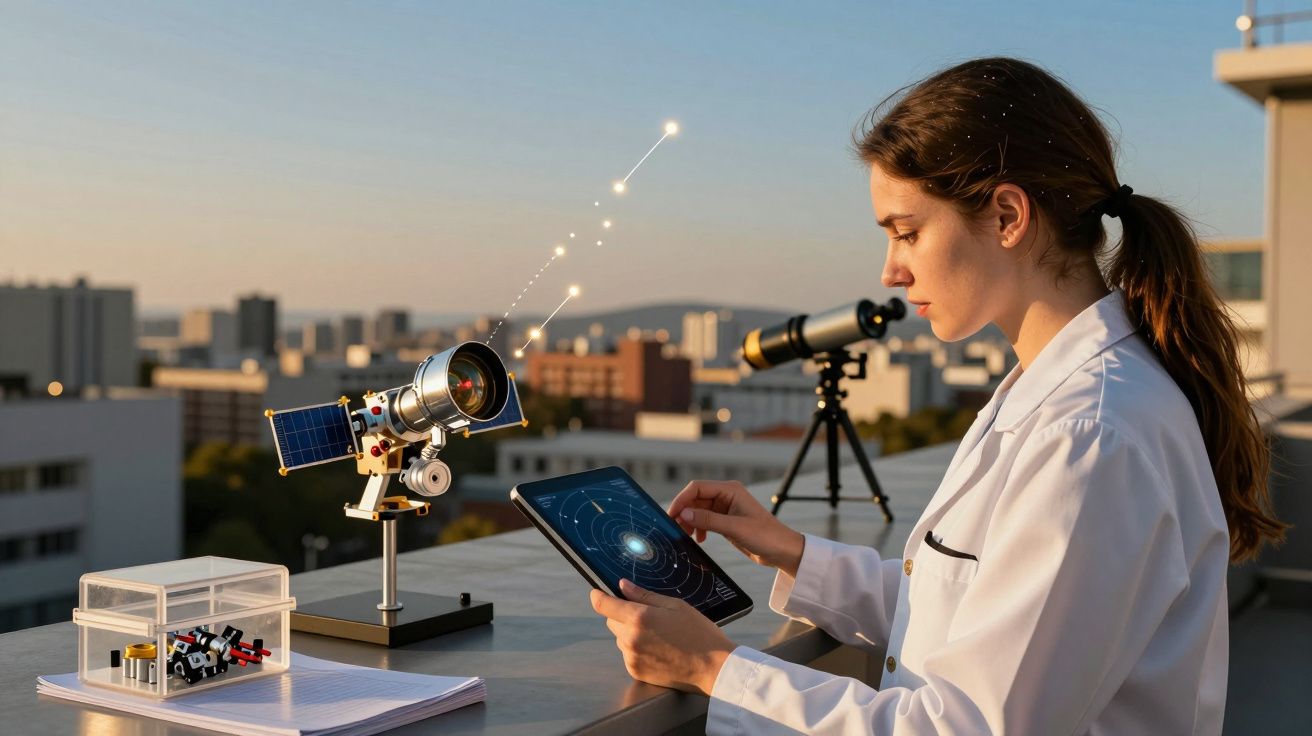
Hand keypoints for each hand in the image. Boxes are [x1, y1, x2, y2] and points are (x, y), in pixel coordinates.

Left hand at [590, 579, 734, 694]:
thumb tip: (622, 585)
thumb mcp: (675, 606)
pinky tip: (658, 648)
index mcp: (639, 618)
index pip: (603, 605)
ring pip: (619, 638)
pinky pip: (628, 654)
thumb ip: (645, 595)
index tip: (597, 592)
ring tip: (657, 634)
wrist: (712, 668)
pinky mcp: (636, 672)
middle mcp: (630, 639)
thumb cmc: (698, 633)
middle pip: (611, 621)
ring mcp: (632, 657)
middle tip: (646, 614)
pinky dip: (636, 649)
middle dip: (621, 614)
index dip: (597, 596)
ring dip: (629, 632)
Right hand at [668, 480, 805, 577]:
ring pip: (698, 510)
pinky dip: (699, 528)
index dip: (682, 500)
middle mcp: (727, 496)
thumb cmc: (766, 536)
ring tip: (687, 537)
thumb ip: (708, 520)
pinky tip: (699, 540)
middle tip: (676, 529)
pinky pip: (705, 520)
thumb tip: (685, 514)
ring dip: (690, 522)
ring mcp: (726, 508)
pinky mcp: (726, 520)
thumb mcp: (735, 528)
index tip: (672, 515)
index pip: (697, 488)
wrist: (782, 550)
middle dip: (685, 513)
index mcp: (730, 490)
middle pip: (696, 499)